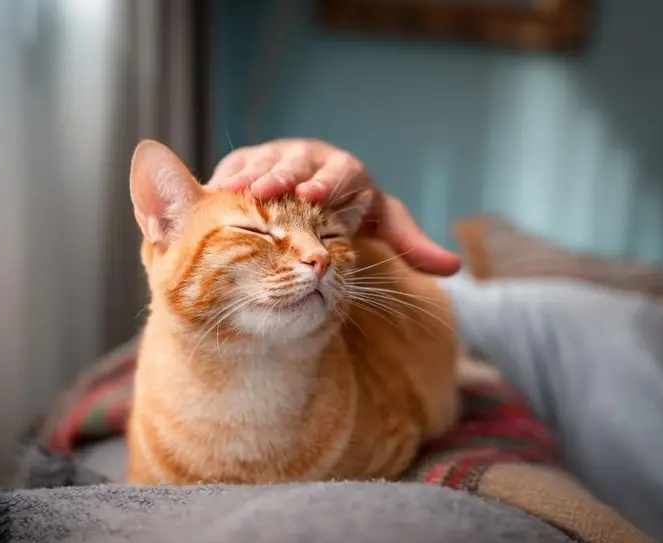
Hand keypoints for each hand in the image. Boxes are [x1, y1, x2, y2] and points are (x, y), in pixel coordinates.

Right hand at [206, 139, 460, 274]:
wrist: (319, 188)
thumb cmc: (353, 208)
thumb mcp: (383, 223)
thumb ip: (410, 243)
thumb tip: (453, 268)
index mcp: (346, 170)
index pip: (340, 173)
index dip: (327, 183)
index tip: (316, 196)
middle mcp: (311, 157)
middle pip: (297, 162)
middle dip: (282, 175)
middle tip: (267, 190)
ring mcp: (278, 155)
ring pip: (263, 161)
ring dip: (247, 176)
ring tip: (231, 190)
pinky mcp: (250, 161)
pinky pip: (237, 166)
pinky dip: (225, 179)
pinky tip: (209, 193)